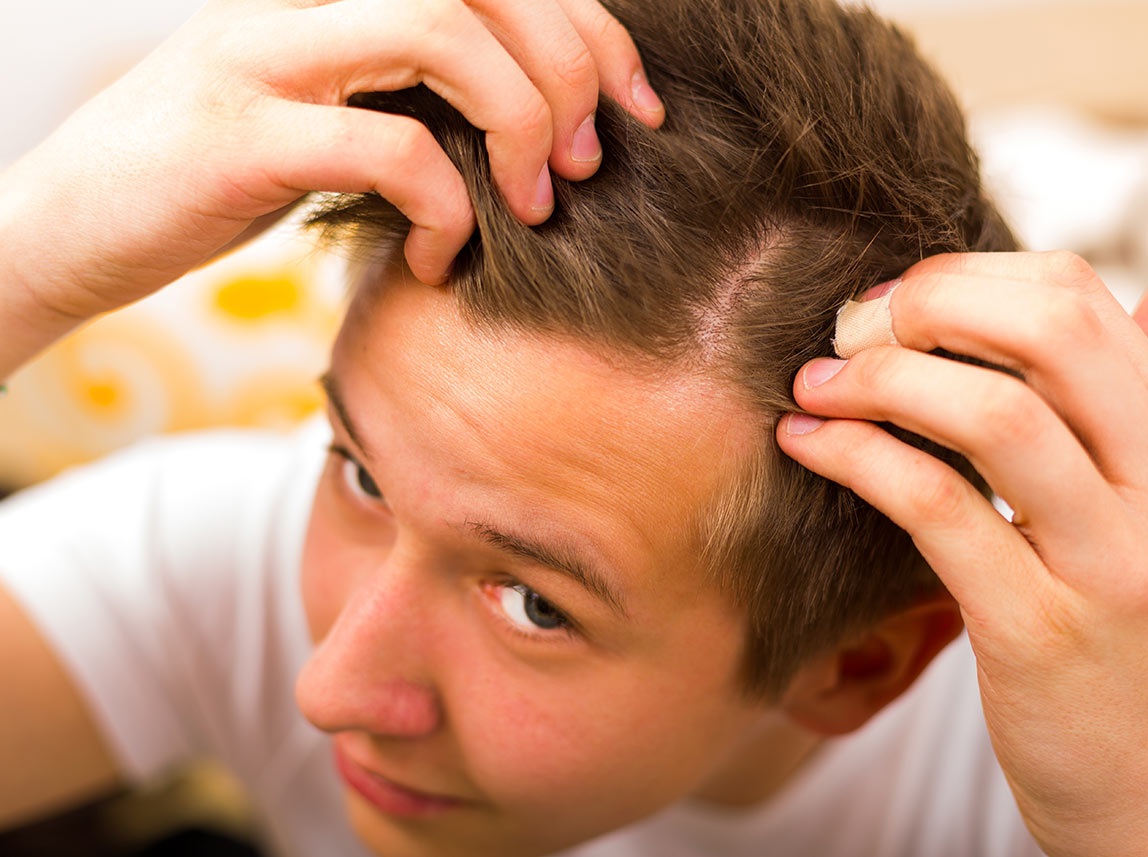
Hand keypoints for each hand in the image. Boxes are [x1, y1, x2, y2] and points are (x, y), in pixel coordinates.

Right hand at [0, 0, 661, 331]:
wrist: (56, 235)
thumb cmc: (198, 194)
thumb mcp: (315, 134)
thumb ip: (401, 112)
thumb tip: (514, 141)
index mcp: (333, 4)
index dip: (588, 29)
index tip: (635, 109)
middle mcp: (303, 8)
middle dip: (573, 69)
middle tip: (591, 165)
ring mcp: (265, 60)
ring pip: (443, 31)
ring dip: (522, 121)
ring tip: (538, 204)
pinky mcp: (238, 138)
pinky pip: (384, 142)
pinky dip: (446, 203)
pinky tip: (448, 255)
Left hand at [776, 251, 1147, 856]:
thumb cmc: (1142, 640)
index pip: (1076, 300)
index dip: (963, 279)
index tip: (890, 304)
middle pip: (1046, 329)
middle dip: (922, 305)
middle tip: (847, 331)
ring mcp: (1113, 563)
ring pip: (993, 413)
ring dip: (877, 380)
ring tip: (813, 385)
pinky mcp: (1042, 632)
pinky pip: (938, 509)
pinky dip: (857, 457)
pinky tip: (807, 446)